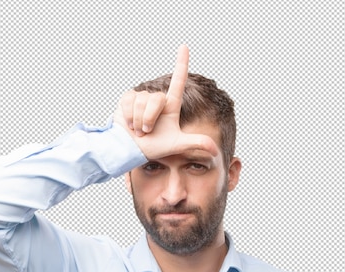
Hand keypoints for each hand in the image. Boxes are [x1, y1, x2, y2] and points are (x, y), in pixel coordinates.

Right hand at [113, 45, 218, 159]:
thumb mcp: (177, 145)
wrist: (132, 150)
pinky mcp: (127, 98)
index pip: (178, 81)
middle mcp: (157, 99)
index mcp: (171, 105)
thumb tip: (216, 151)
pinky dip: (128, 117)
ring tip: (138, 130)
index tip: (184, 46)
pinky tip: (128, 125)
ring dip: (138, 121)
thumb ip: (196, 143)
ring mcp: (142, 98)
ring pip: (142, 102)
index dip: (181, 63)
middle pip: (156, 100)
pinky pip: (129, 102)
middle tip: (147, 132)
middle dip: (150, 119)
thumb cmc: (154, 147)